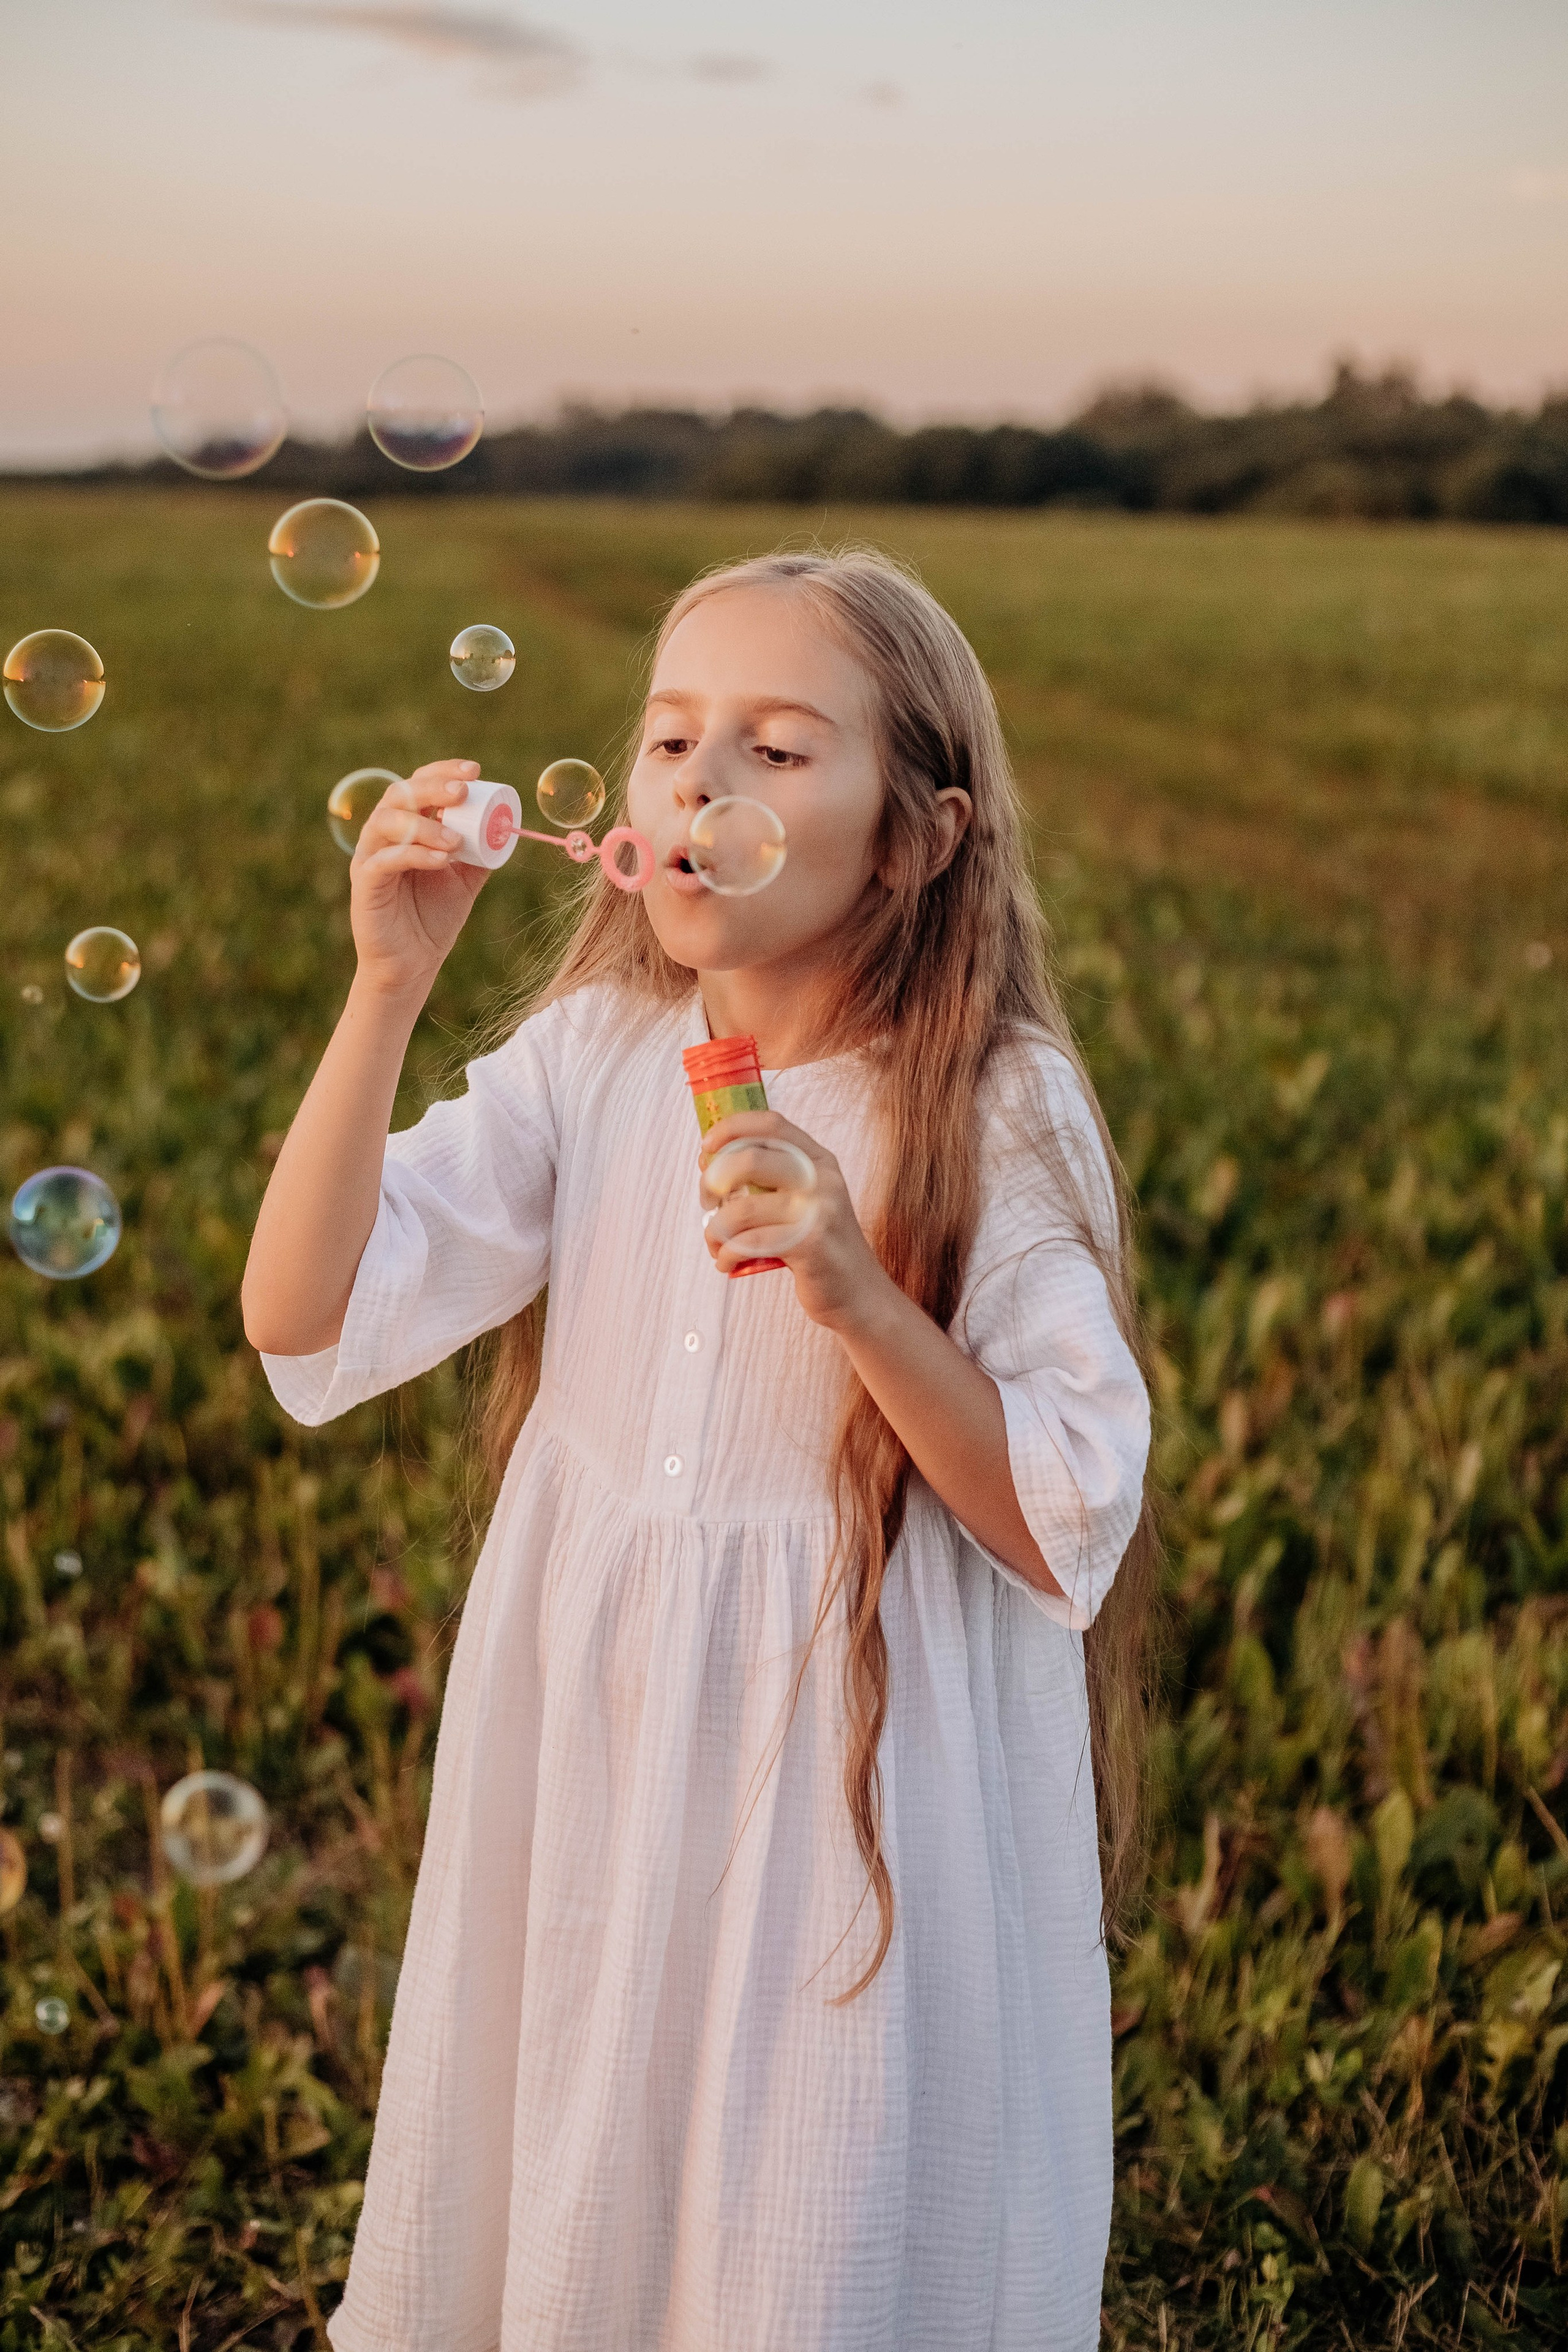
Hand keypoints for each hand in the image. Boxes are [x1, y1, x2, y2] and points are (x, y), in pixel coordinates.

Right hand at [350, 761, 490, 1001]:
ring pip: (387, 821)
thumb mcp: (466, 878)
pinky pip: (385, 859)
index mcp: (408, 826)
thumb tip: (508, 826)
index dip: (444, 771)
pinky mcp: (365, 882)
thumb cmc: (434, 918)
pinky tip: (441, 859)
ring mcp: (371, 856)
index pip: (419, 784)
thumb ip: (482, 851)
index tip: (475, 771)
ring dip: (424, 824)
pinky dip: (415, 854)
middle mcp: (384, 834)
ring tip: (455, 840)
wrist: (413, 964)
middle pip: (400, 793)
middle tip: (463, 791)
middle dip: (433, 787)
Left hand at [698, 1109, 895, 1334]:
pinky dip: (726, 1254)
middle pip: (749, 1159)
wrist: (860, 1294)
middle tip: (707, 1202)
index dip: (732, 1128)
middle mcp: (821, 1178)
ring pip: (741, 1209)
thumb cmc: (820, 1248)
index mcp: (818, 1160)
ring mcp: (818, 1210)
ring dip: (714, 1229)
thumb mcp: (807, 1200)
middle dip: (713, 1181)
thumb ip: (775, 1179)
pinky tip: (726, 1263)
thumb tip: (713, 1164)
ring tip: (715, 1244)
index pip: (771, 1124)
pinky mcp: (810, 1244)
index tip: (706, 1147)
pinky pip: (749, 1243)